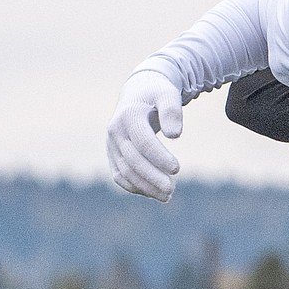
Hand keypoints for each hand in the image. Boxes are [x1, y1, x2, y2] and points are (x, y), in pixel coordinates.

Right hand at [106, 72, 183, 201]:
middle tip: (171, 190)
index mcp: (128, 115)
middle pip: (133, 160)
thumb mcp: (168, 94)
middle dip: (152, 178)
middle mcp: (115, 131)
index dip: (159, 157)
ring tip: (167, 196)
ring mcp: (111, 144)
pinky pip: (120, 176)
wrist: (139, 92)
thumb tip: (174, 135)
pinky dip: (135, 187)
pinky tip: (154, 194)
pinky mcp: (113, 154)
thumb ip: (172, 111)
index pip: (143, 142)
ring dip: (145, 187)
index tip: (177, 169)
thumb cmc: (157, 94)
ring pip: (125, 172)